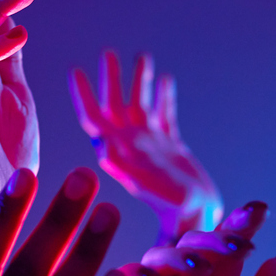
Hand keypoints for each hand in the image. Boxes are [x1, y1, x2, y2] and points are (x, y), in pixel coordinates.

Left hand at [70, 50, 221, 241]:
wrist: (199, 223)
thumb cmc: (174, 213)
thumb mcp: (149, 190)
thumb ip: (126, 170)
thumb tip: (102, 149)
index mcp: (119, 154)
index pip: (93, 119)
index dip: (83, 95)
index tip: (75, 71)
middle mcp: (131, 146)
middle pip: (115, 106)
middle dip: (111, 79)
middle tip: (107, 52)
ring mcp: (151, 145)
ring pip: (141, 106)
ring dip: (138, 81)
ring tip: (141, 56)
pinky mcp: (172, 148)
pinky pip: (165, 115)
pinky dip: (165, 97)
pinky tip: (166, 78)